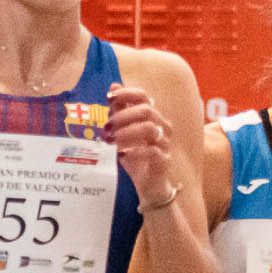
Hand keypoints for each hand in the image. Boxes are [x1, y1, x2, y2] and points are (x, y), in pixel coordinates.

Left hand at [105, 83, 178, 204]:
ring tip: (111, 142)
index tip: (108, 97)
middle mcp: (161, 127)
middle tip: (106, 127)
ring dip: (127, 133)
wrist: (148, 185)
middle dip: (123, 116)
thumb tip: (113, 86)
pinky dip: (135, 152)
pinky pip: (152, 152)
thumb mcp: (122, 132)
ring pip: (150, 129)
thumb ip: (119, 111)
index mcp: (152, 117)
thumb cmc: (134, 156)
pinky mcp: (164, 161)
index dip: (127, 93)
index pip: (143, 96)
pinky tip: (122, 155)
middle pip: (146, 111)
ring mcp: (164, 144)